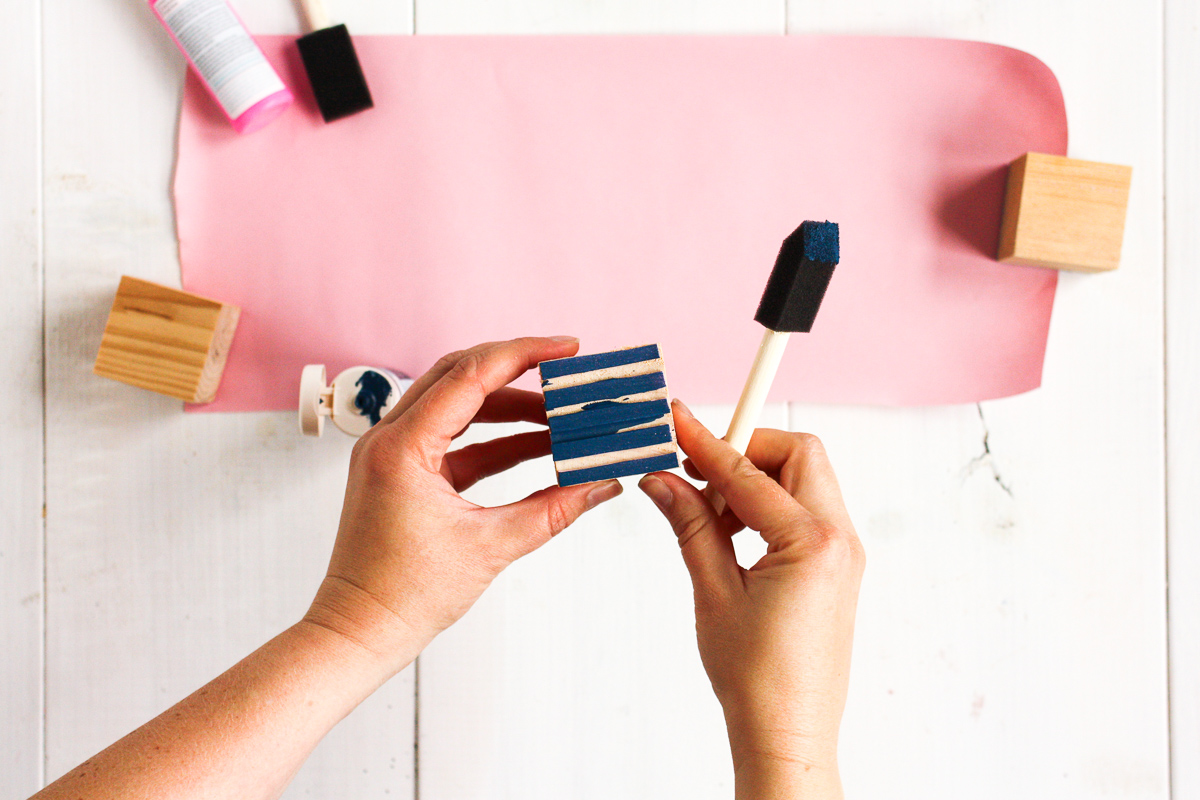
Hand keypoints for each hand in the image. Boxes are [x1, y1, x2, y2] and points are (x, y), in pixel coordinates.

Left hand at [304, 337, 622, 675]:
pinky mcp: (404, 474)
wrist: (359, 631)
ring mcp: (393, 455)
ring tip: (560, 420)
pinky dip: (494, 439)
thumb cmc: (404, 596)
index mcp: (403, 447)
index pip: (470, 375)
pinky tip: (535, 446)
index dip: (523, 355)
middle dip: (519, 374)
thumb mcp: (490, 547)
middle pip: (461, 377)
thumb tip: (601, 486)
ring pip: (458, 406)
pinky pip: (455, 440)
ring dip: (509, 409)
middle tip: (566, 373)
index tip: (565, 348)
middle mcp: (390, 439)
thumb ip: (552, 511)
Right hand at [638, 400, 863, 799]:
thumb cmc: (756, 677)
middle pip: (798, 455)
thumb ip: (691, 525)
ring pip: (804, 480)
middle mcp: (839, 539)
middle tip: (697, 472)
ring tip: (710, 515)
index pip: (750, 471)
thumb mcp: (713, 592)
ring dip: (755, 480)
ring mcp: (843, 552)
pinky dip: (769, 506)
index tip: (676, 419)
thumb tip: (662, 480)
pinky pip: (806, 511)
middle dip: (746, 450)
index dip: (707, 441)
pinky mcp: (836, 566)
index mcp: (813, 543)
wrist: (788, 732)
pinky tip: (733, 535)